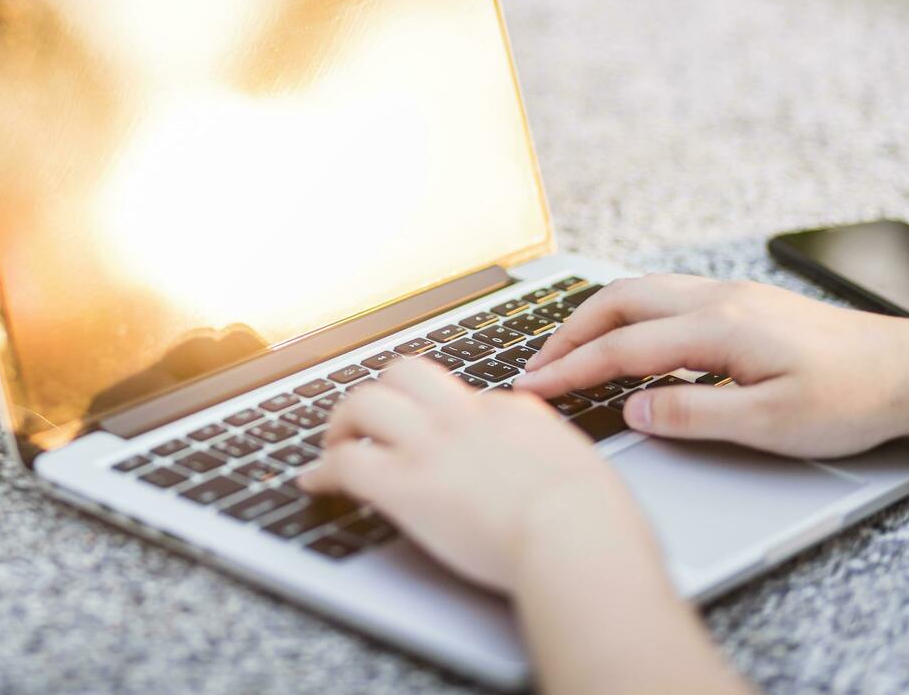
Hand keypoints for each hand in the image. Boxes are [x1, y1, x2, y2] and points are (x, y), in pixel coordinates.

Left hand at [298, 359, 648, 592]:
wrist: (576, 534)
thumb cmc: (594, 518)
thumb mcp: (579, 463)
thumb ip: (548, 453)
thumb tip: (541, 462)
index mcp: (509, 412)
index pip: (458, 394)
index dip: (434, 414)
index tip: (425, 433)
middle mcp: (462, 418)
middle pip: (403, 374)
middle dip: (379, 394)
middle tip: (365, 422)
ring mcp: (430, 447)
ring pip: (364, 403)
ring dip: (341, 423)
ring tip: (333, 445)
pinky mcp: (404, 486)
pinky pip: (346, 463)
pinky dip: (322, 471)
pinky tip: (314, 484)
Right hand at [518, 274, 908, 456]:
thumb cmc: (851, 398)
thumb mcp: (772, 424)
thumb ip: (694, 415)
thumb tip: (634, 409)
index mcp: (718, 327)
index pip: (622, 348)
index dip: (571, 370)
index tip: (533, 388)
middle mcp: (716, 299)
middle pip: (616, 303)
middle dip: (567, 335)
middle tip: (536, 369)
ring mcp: (727, 295)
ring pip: (638, 291)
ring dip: (593, 320)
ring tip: (566, 352)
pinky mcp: (739, 302)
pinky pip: (662, 294)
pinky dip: (624, 314)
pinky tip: (622, 338)